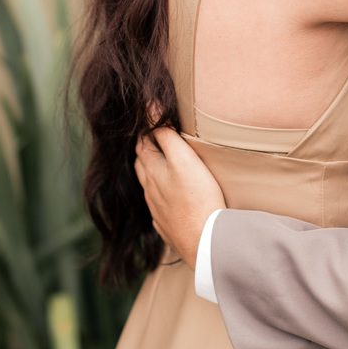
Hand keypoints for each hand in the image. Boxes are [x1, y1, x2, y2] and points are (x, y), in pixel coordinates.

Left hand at [134, 126, 226, 269]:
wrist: (205, 241)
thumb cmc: (197, 196)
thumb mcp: (183, 158)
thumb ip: (165, 133)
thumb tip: (148, 106)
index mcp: (152, 171)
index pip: (143, 143)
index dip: (147, 130)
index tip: (153, 121)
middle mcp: (150, 191)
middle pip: (142, 165)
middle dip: (146, 151)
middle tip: (155, 139)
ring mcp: (158, 211)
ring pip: (149, 188)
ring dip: (152, 176)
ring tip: (161, 168)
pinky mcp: (168, 228)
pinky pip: (159, 211)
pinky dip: (161, 201)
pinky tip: (169, 202)